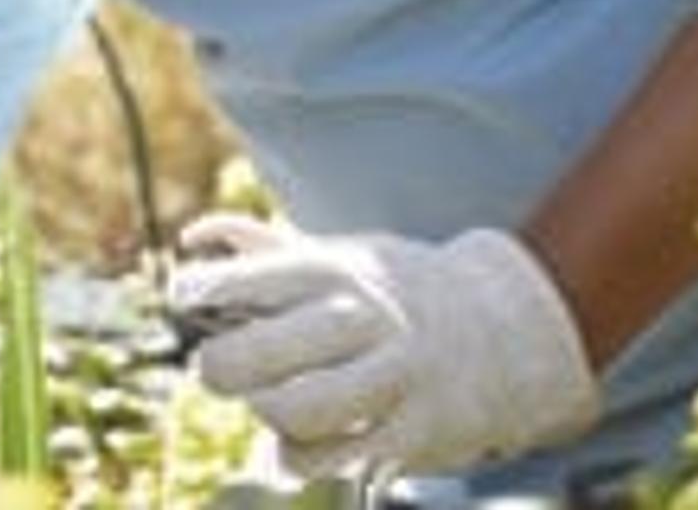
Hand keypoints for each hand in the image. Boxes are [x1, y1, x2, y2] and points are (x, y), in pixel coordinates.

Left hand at [168, 212, 598, 479]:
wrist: (510, 331)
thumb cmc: (397, 292)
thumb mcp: (339, 254)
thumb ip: (262, 248)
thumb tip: (194, 239)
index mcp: (335, 271)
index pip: (240, 282)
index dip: (196, 294)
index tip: (187, 302)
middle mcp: (362, 322)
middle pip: (255, 355)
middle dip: (218, 367)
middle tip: (217, 368)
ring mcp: (393, 379)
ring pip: (294, 413)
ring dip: (264, 413)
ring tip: (268, 402)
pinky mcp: (414, 432)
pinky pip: (335, 458)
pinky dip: (300, 458)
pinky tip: (299, 443)